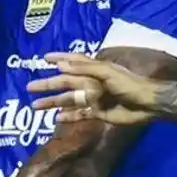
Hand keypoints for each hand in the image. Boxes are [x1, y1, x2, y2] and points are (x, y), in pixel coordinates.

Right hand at [27, 53, 159, 124]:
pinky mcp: (99, 113)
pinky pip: (80, 114)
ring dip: (53, 102)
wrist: (146, 103)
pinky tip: (56, 117)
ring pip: (69, 100)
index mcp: (94, 70)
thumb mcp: (107, 72)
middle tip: (30, 87)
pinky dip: (69, 116)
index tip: (43, 58)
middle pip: (65, 83)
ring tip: (36, 106)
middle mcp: (91, 83)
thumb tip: (60, 66)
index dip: (59, 58)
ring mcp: (94, 99)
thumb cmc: (129, 83)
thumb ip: (84, 68)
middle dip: (48, 85)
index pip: (72, 61)